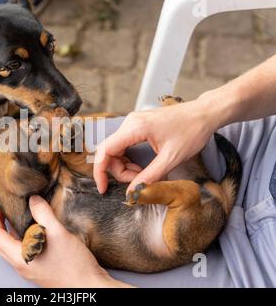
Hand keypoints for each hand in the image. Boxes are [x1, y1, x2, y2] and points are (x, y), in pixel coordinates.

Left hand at [0, 196, 130, 287]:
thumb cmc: (73, 265)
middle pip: (0, 242)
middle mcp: (21, 264)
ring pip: (12, 247)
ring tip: (15, 213)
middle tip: (0, 205)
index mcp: (20, 258)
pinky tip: (34, 226)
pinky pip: (24, 250)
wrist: (90, 287)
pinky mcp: (40, 268)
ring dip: (9, 229)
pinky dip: (23, 236)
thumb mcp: (58, 234)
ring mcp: (30, 268)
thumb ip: (43, 214)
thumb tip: (32, 199)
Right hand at [94, 99, 216, 193]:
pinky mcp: (138, 126)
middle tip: (138, 182)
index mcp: (135, 128)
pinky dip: (129, 160)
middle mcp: (129, 123)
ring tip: (143, 174)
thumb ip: (150, 176)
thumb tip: (133, 191)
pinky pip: (124, 146)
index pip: (105, 151)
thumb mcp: (171, 158)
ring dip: (125, 167)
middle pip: (109, 152)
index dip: (100, 171)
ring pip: (116, 150)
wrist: (205, 114)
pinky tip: (142, 167)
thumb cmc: (192, 130)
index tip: (103, 188)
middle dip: (119, 171)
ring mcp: (133, 123)